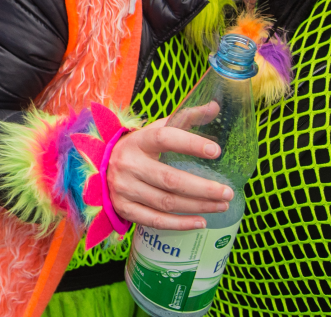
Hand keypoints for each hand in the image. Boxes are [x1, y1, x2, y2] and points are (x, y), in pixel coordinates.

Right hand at [105, 106, 232, 231]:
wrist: (102, 166)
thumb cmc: (139, 147)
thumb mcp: (156, 129)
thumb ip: (185, 118)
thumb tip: (214, 106)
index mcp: (138, 140)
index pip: (165, 138)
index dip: (191, 144)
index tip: (216, 152)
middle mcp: (129, 164)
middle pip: (170, 180)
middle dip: (203, 188)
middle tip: (228, 192)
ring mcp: (124, 188)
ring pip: (166, 202)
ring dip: (198, 206)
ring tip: (222, 205)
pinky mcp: (124, 209)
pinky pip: (155, 220)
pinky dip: (180, 224)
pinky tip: (201, 221)